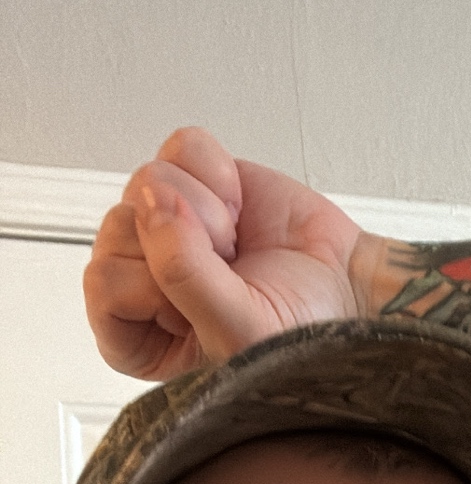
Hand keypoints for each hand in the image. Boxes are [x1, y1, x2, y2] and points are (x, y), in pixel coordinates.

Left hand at [83, 127, 363, 379]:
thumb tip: (153, 200)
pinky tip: (240, 209)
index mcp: (139, 333)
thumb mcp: (237, 329)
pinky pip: (180, 148)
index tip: (202, 299)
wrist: (354, 294)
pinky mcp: (199, 181)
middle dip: (186, 242)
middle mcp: (143, 276)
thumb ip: (182, 274)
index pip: (104, 282)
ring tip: (237, 245)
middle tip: (231, 270)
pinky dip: (217, 171)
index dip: (156, 282)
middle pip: (119, 226)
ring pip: (147, 183)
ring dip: (207, 209)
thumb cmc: (304, 334)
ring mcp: (169, 224)